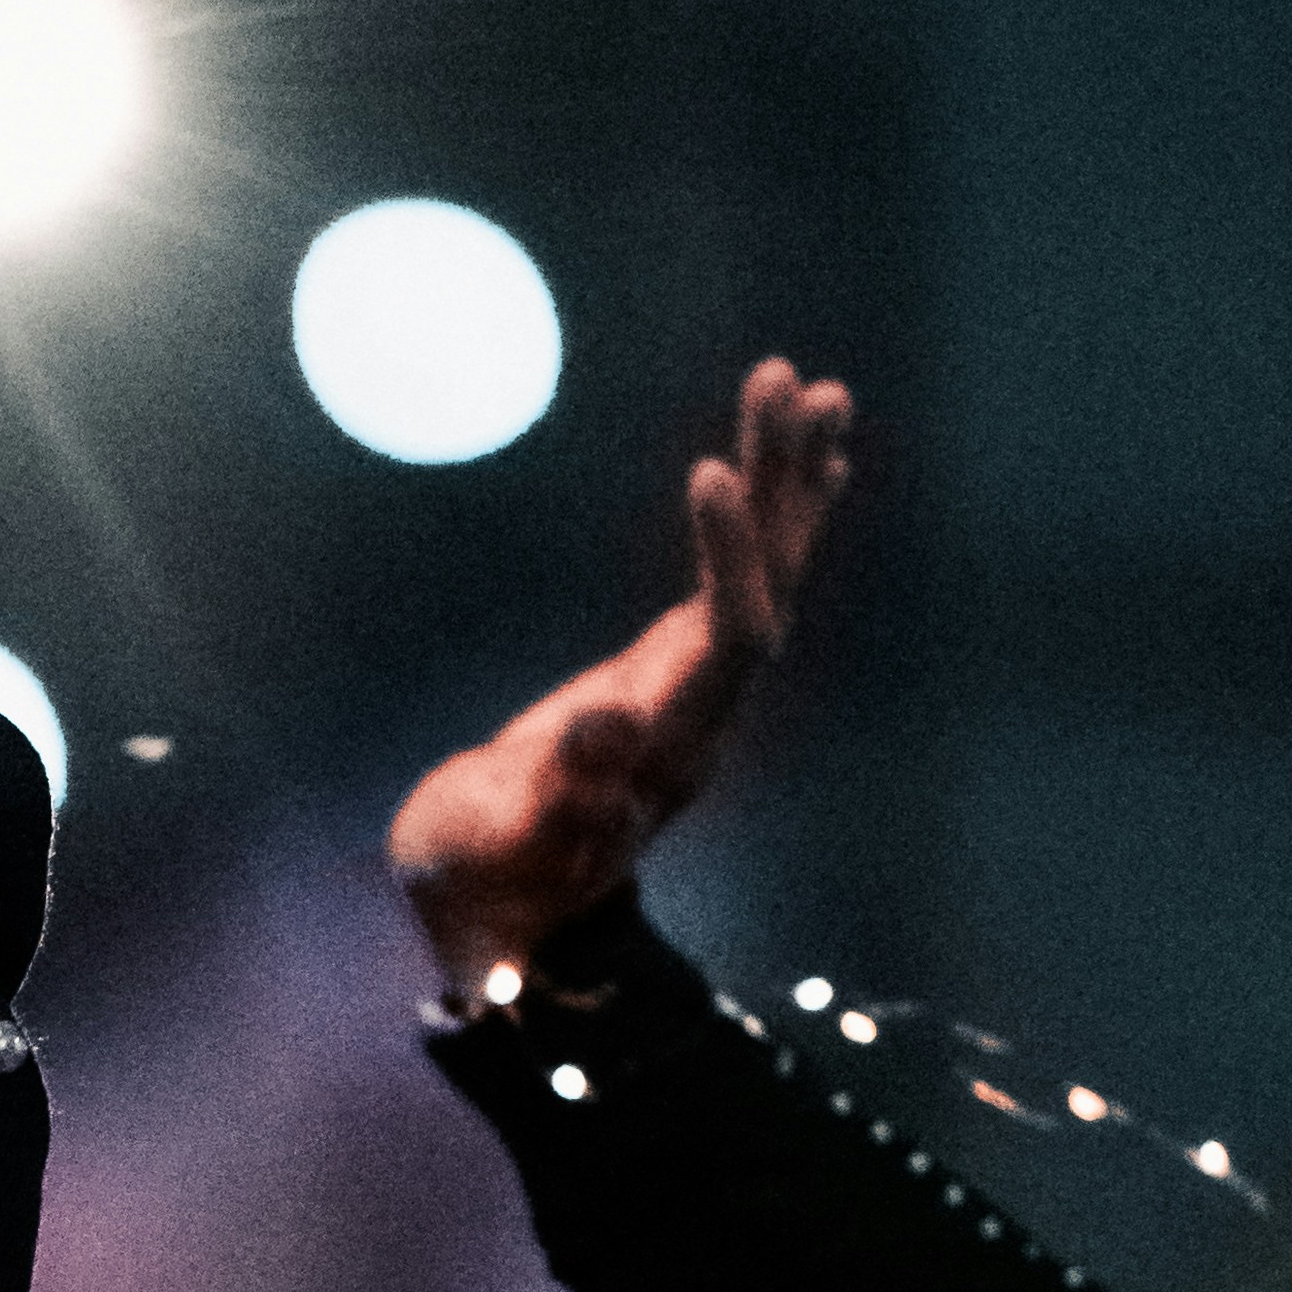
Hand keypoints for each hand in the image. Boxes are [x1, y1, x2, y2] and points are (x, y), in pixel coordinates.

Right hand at [388, 358, 852, 1000]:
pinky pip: (745, 581)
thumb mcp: (490, 846)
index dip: (733, 559)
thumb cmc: (478, 880)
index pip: (734, 642)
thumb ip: (553, 802)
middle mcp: (706, 713)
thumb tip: (603, 727)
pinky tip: (807, 460)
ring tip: (813, 387)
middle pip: (772, 589)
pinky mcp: (678, 670)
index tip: (709, 472)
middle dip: (781, 488)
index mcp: (672, 751)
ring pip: (767, 575)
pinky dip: (775, 515)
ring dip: (788, 480)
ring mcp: (697, 690)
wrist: (500, 907)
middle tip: (793, 385)